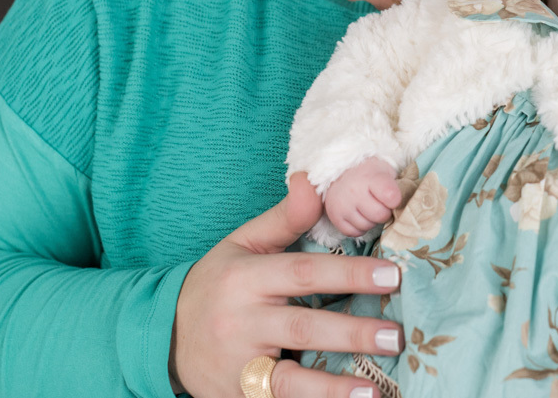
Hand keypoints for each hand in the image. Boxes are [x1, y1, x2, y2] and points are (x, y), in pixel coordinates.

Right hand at [170, 172, 403, 397]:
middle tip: (396, 335)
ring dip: (332, 389)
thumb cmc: (217, 283)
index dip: (349, 274)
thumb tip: (313, 181)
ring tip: (373, 391)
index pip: (304, 273)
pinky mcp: (236, 395)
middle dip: (351, 333)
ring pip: (288, 379)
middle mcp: (241, 321)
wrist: (161, 336)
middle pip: (302, 326)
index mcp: (247, 278)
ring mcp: (237, 364)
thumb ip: (285, 218)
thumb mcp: (243, 244)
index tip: (393, 275)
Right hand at [325, 158, 402, 237]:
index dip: (396, 201)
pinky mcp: (335, 217)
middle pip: (380, 215)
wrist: (342, 173)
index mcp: (370, 177)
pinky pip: (354, 233)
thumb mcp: (385, 172)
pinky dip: (359, 227)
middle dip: (385, 213)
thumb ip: (397, 187)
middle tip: (381, 205)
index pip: (390, 196)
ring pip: (367, 226)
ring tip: (369, 208)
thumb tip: (409, 208)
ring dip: (372, 221)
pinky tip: (359, 215)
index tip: (393, 199)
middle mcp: (354, 191)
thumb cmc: (370, 175)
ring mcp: (343, 205)